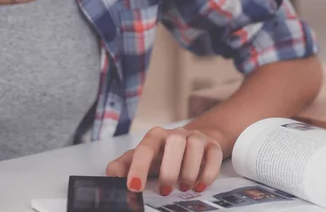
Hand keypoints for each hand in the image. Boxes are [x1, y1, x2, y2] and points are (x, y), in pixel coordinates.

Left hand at [105, 127, 223, 195]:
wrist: (188, 142)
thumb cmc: (160, 154)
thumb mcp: (140, 158)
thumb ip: (124, 166)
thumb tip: (111, 175)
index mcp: (155, 136)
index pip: (145, 148)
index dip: (139, 167)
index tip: (134, 187)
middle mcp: (176, 134)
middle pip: (175, 143)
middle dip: (170, 170)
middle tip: (165, 190)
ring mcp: (195, 138)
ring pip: (195, 147)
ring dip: (189, 172)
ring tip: (183, 187)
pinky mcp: (212, 145)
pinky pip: (214, 155)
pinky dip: (208, 173)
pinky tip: (199, 186)